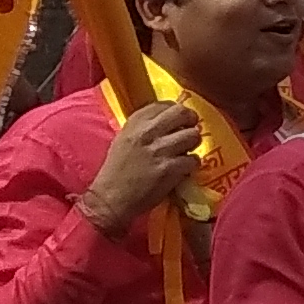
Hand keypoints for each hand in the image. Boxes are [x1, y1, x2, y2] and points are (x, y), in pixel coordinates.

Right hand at [77, 102, 205, 231]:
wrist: (110, 198)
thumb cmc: (116, 171)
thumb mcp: (124, 140)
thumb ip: (144, 128)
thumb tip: (170, 121)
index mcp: (134, 123)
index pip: (163, 104)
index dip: (175, 111)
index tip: (178, 120)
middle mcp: (147, 132)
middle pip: (182, 113)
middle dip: (191, 121)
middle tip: (190, 130)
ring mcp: (160, 150)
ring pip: (193, 135)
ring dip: (193, 144)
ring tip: (186, 152)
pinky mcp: (170, 168)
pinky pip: (193, 159)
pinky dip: (191, 165)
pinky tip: (183, 169)